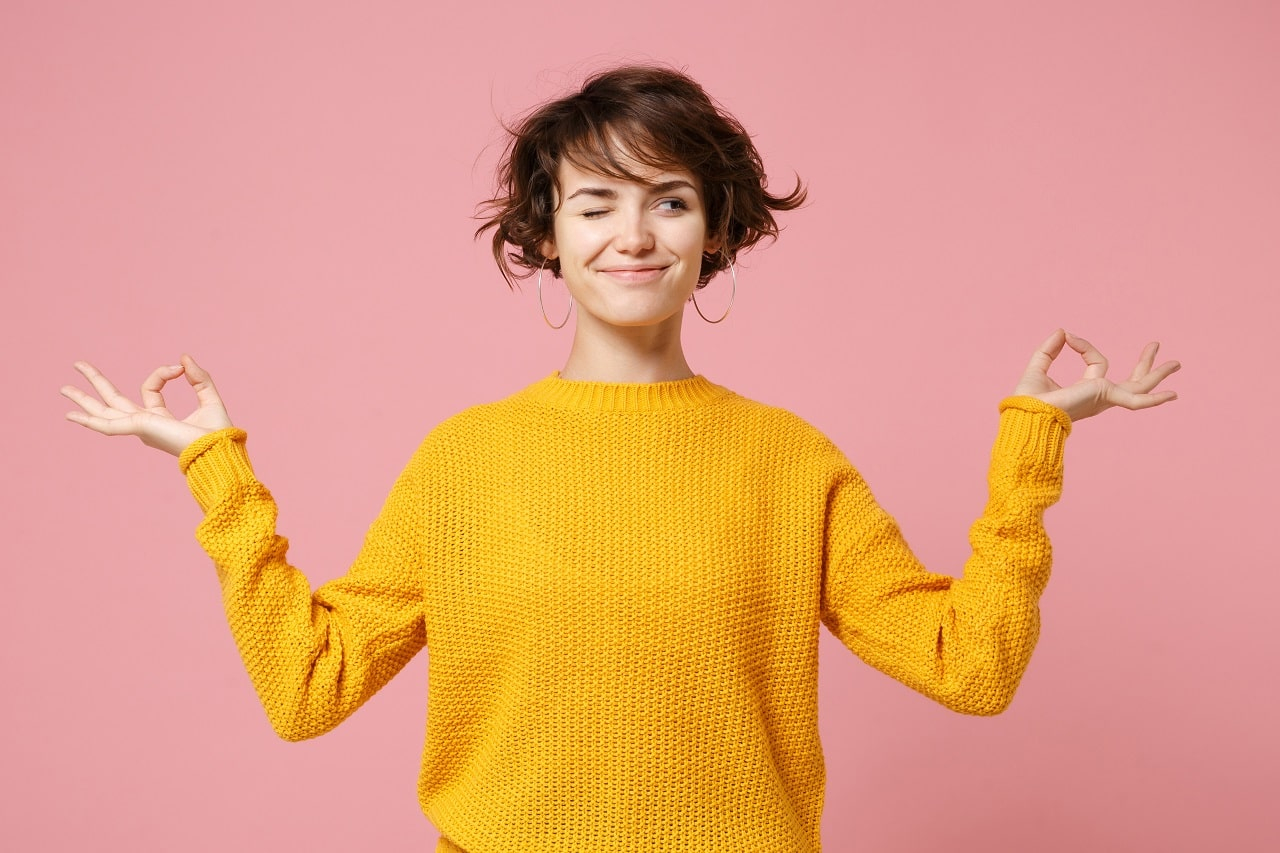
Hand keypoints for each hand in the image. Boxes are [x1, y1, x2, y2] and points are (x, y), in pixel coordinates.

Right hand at [62, 354, 233, 455]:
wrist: (219, 449)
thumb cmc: (218, 432)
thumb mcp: (208, 396)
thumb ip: (198, 377)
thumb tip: (184, 358)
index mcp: (159, 418)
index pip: (150, 388)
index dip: (162, 373)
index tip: (179, 368)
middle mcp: (145, 424)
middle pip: (113, 400)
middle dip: (95, 382)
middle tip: (76, 365)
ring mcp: (139, 427)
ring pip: (104, 410)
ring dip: (83, 398)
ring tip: (62, 388)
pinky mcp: (138, 427)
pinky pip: (108, 424)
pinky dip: (88, 419)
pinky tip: (70, 415)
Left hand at [1013, 329, 1179, 421]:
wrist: (1027, 414)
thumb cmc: (1028, 401)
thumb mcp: (1038, 367)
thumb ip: (1050, 349)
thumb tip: (1062, 332)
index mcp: (1086, 392)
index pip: (1096, 362)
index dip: (1083, 345)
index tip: (1067, 336)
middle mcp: (1099, 397)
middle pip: (1130, 380)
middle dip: (1145, 364)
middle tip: (1156, 345)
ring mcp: (1104, 398)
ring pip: (1139, 386)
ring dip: (1157, 373)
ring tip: (1177, 363)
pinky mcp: (1106, 397)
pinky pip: (1136, 400)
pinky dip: (1154, 398)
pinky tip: (1173, 395)